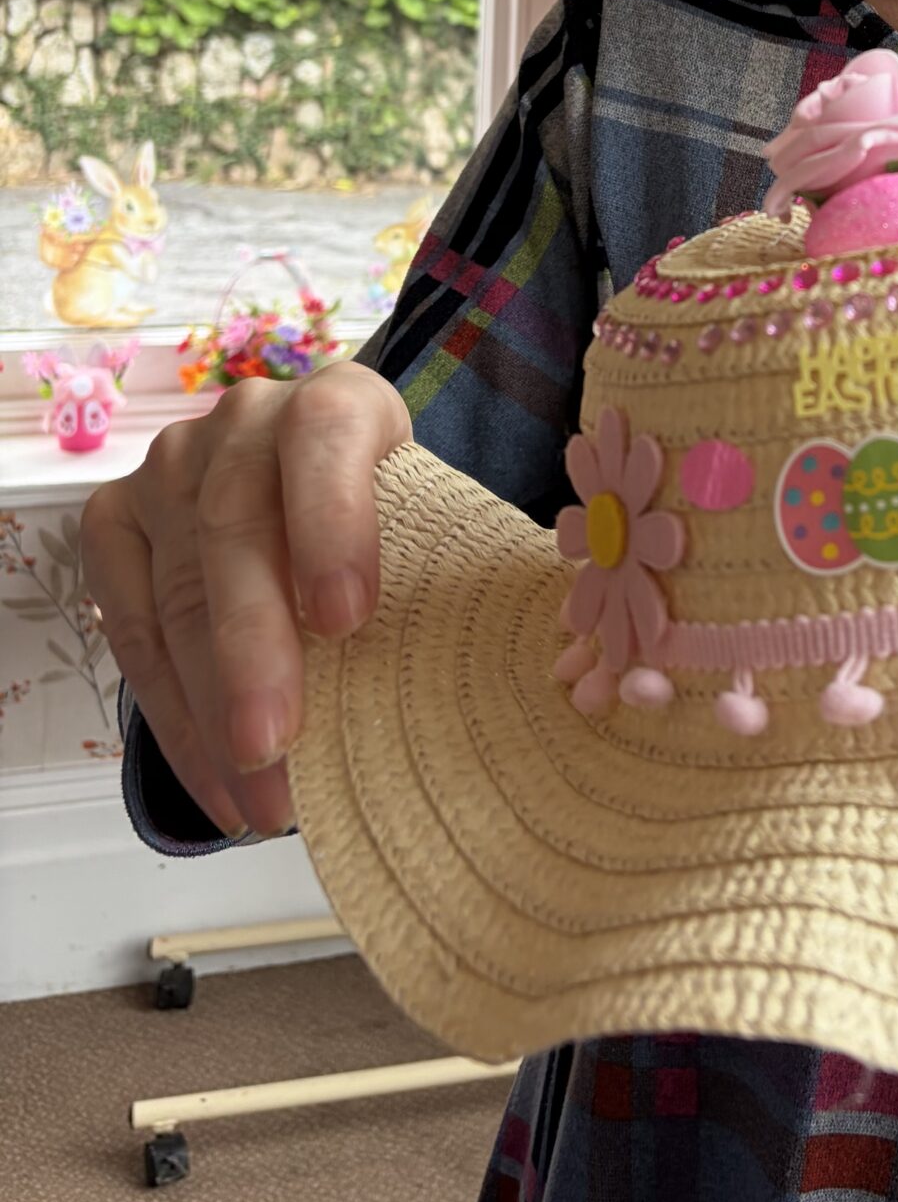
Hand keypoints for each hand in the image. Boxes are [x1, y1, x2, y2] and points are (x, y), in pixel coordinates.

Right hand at [80, 363, 408, 840]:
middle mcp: (244, 420)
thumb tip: (479, 683)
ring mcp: (168, 469)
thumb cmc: (391, 520)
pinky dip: (175, 721)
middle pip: (235, 528)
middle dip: (253, 649)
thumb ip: (435, 569)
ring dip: (213, 712)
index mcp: (337, 399)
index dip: (332, 520)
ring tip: (260, 802)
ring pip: (176, 593)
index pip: (325, 435)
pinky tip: (217, 784)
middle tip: (275, 747)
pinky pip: (131, 631)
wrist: (317, 493)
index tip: (347, 620)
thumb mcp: (427, 520)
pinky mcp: (115, 523)